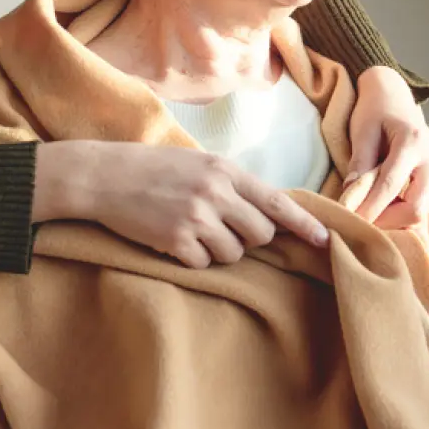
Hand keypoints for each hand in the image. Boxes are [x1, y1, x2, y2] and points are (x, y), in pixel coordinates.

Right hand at [33, 140, 329, 266]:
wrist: (103, 177)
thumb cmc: (153, 169)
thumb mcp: (199, 164)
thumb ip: (232, 185)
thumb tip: (269, 213)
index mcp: (225, 170)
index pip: (277, 202)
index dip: (304, 225)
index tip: (324, 241)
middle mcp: (216, 193)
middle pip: (260, 234)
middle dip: (249, 240)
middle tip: (222, 230)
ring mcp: (195, 217)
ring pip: (233, 254)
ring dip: (218, 251)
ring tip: (191, 231)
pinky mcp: (175, 240)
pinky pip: (203, 264)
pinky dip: (192, 259)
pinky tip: (172, 240)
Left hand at [347, 66, 428, 227]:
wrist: (395, 97)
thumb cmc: (375, 112)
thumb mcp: (362, 131)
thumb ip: (359, 164)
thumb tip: (351, 201)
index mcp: (413, 142)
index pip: (390, 186)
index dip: (368, 209)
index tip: (349, 222)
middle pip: (416, 208)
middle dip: (387, 221)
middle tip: (361, 222)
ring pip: (422, 213)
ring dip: (394, 221)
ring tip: (370, 214)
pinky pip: (424, 208)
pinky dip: (403, 217)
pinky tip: (385, 213)